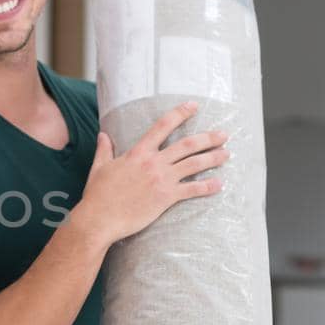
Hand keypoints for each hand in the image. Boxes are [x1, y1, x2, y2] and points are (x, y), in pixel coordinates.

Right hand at [71, 101, 227, 245]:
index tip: (193, 106)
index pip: (163, 125)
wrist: (99, 218)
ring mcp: (161, 179)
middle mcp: (153, 162)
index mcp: (138, 152)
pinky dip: (208, 186)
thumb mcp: (99, 167)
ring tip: (226, 154)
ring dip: (213, 158)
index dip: (180, 113)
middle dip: (208, 138)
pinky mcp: (166, 197)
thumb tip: (103, 135)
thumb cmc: (97, 195)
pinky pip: (192, 190)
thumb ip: (104, 149)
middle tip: (223, 134)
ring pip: (194, 164)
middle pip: (187, 145)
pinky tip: (219, 184)